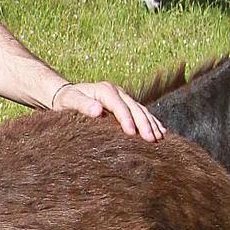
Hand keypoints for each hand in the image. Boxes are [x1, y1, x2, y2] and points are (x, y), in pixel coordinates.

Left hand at [49, 81, 165, 141]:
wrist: (68, 96)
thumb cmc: (67, 100)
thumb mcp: (70, 101)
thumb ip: (82, 105)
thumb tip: (98, 110)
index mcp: (105, 90)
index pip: (119, 105)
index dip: (126, 119)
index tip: (131, 133)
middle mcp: (118, 92)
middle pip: (134, 108)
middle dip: (144, 124)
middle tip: (151, 140)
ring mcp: (124, 98)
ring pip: (142, 111)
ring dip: (152, 124)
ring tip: (159, 138)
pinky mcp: (127, 105)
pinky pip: (143, 113)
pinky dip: (153, 122)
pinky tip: (162, 132)